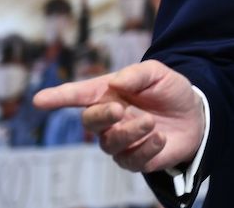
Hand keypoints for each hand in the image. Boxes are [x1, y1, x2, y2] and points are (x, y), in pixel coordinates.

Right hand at [33, 60, 203, 172]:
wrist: (194, 114)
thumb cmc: (169, 91)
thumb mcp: (158, 74)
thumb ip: (137, 73)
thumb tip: (116, 82)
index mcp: (107, 94)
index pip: (78, 95)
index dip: (58, 97)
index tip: (39, 100)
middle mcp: (108, 119)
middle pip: (90, 122)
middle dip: (101, 116)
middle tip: (119, 109)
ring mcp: (120, 141)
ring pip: (110, 144)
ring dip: (129, 132)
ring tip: (151, 121)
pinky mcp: (135, 159)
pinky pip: (131, 160)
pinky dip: (146, 148)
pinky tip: (160, 137)